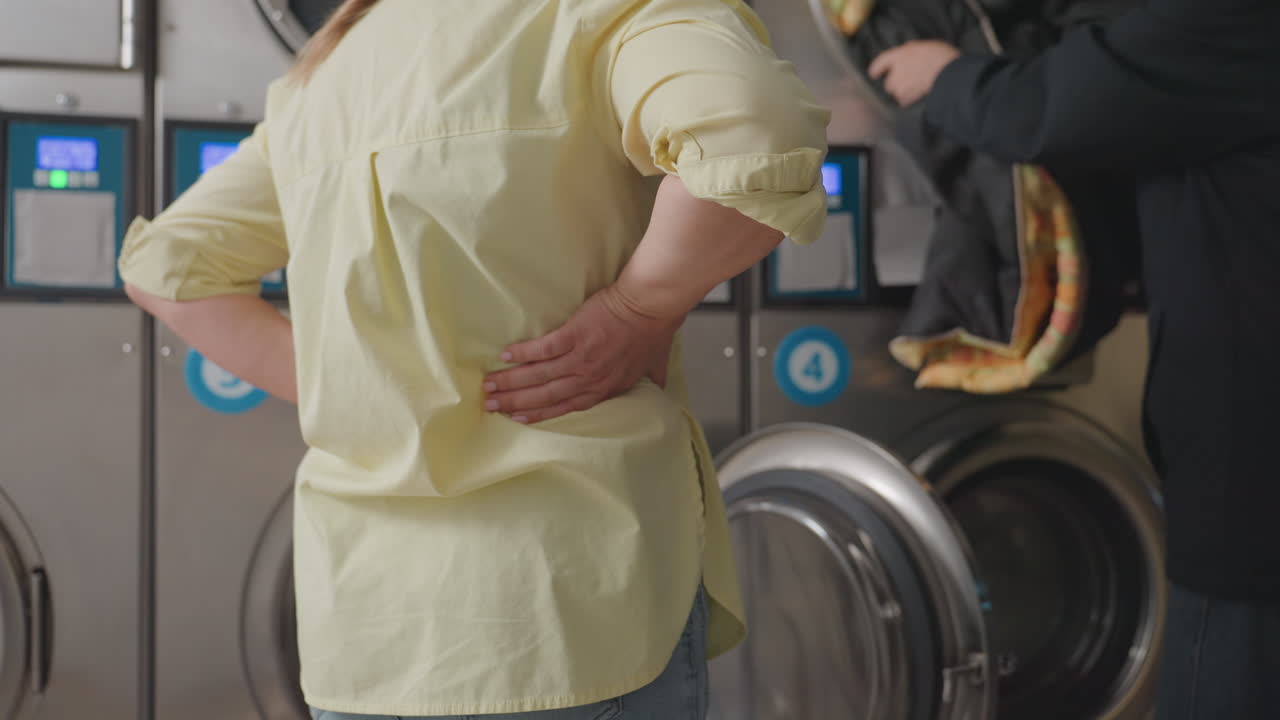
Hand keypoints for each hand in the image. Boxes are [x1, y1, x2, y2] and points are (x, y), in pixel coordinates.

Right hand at [482, 284, 681, 423]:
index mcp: (606, 387)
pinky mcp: (573, 336)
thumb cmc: (654, 330)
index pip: (567, 407)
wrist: (650, 306)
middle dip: (515, 403)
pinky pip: (542, 349)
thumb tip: (657, 385)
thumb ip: (651, 377)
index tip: (519, 418)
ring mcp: (580, 359)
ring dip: (512, 382)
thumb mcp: (655, 362)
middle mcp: (589, 378)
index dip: (540, 415)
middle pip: (546, 396)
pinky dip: (523, 354)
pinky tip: (505, 355)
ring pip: (539, 376)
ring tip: (489, 385)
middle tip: (491, 406)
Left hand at [869, 40, 960, 106]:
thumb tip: (907, 55)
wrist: (948, 72)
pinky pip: (904, 101)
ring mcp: (899, 85)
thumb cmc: (940, 56)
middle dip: (895, 84)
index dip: (877, 69)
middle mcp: (895, 70)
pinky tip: (918, 95)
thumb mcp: (923, 46)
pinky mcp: (906, 97)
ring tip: (916, 88)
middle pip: (888, 83)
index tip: (875, 74)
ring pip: (896, 93)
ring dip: (903, 93)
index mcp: (898, 55)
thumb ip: (910, 52)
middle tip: (907, 81)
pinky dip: (909, 100)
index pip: (879, 63)